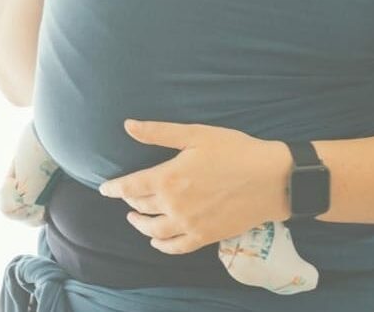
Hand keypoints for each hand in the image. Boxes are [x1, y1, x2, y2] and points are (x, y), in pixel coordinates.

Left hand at [99, 120, 292, 254]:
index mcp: (168, 177)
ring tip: (134, 218)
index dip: (115, 188)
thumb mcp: (196, 134)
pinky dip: (161, 245)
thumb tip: (128, 125)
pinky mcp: (204, 237)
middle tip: (125, 195)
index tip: (104, 188)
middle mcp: (173, 205)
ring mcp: (188, 224)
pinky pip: (175, 247)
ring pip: (153, 230)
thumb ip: (159, 132)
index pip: (131, 186)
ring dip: (140, 224)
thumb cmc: (234, 150)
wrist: (269, 179)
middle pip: (141, 206)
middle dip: (129, 200)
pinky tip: (157, 240)